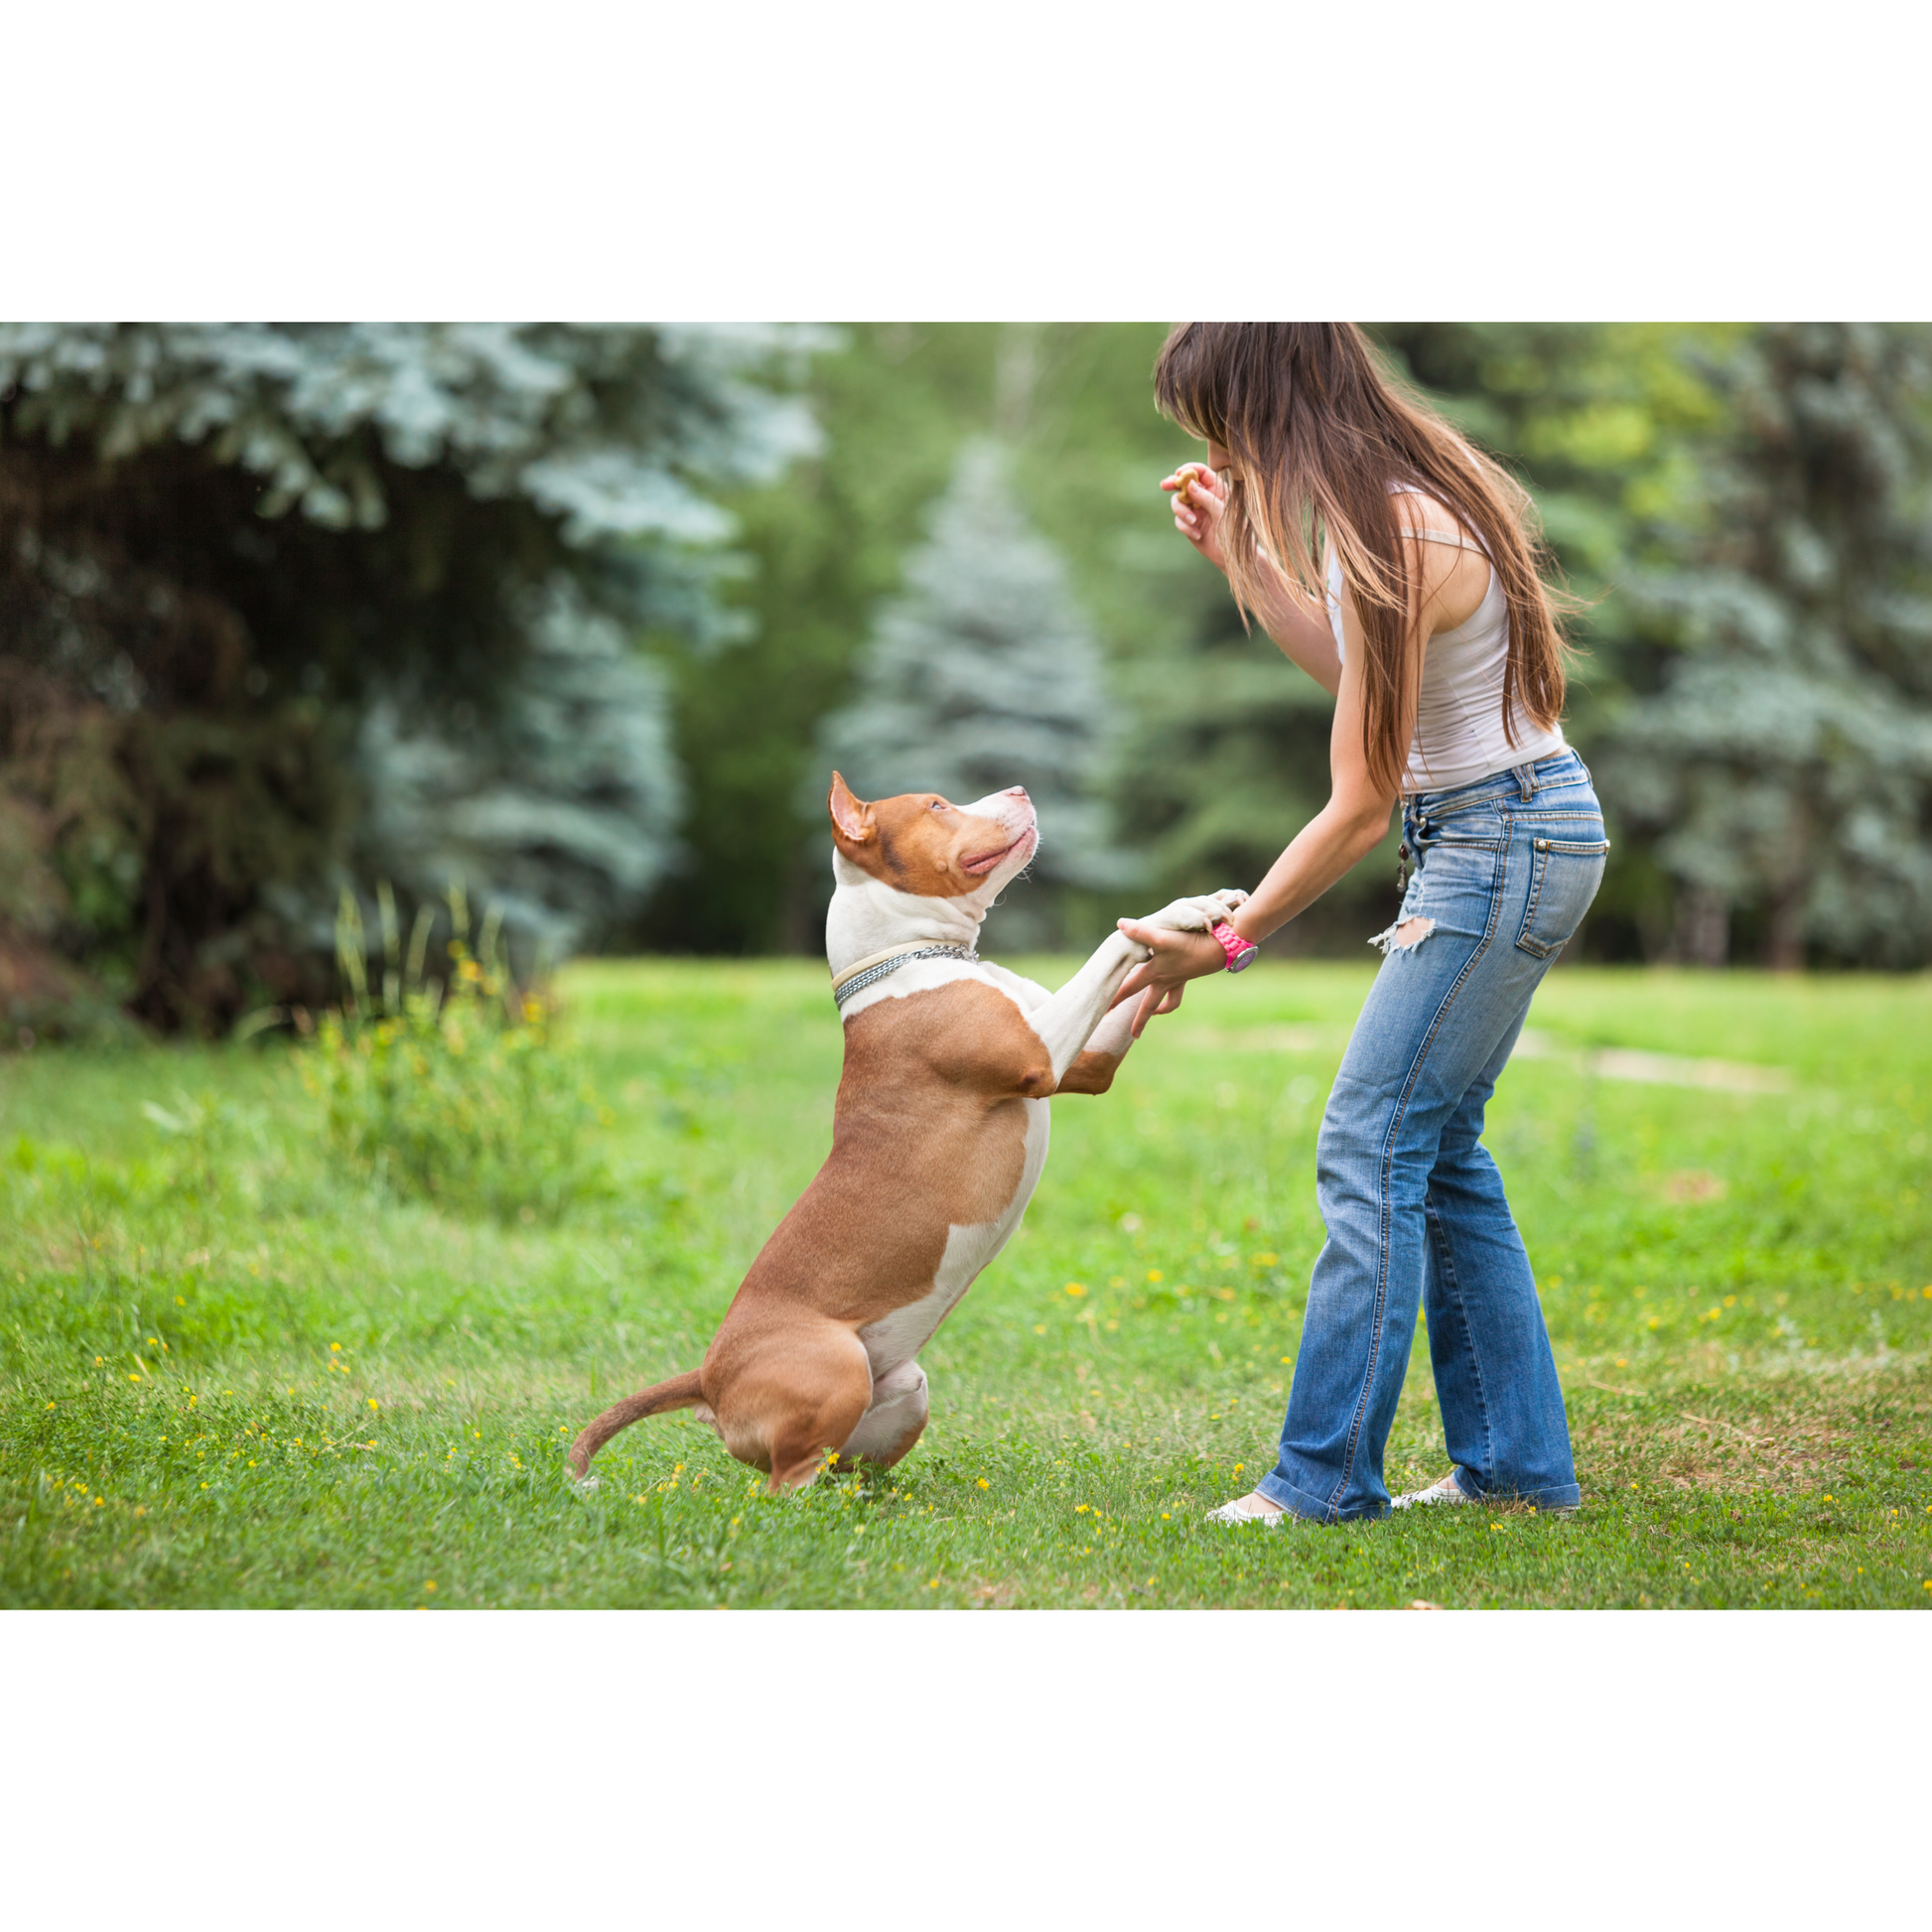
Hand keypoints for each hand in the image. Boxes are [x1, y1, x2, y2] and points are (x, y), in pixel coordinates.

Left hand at [1110, 921, 1228, 1037]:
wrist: (1219, 948)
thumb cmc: (1190, 944)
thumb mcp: (1163, 938)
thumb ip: (1141, 932)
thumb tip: (1120, 924)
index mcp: (1155, 973)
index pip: (1129, 988)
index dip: (1115, 998)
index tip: (1103, 1012)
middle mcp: (1165, 980)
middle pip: (1148, 1005)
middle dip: (1139, 1021)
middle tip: (1133, 1035)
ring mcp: (1177, 980)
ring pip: (1166, 1003)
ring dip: (1158, 1011)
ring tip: (1153, 1014)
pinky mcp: (1187, 976)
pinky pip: (1177, 993)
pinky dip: (1171, 997)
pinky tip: (1167, 991)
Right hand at [1161, 462, 1227, 573]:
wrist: (1232, 556)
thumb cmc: (1233, 531)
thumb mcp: (1221, 512)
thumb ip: (1205, 497)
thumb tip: (1188, 484)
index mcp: (1216, 489)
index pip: (1201, 472)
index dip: (1189, 470)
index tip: (1179, 474)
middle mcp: (1204, 497)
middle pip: (1184, 484)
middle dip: (1173, 484)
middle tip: (1164, 485)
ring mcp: (1196, 510)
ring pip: (1178, 503)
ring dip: (1182, 512)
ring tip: (1192, 522)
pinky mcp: (1189, 525)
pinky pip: (1179, 521)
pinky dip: (1185, 527)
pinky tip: (1198, 535)